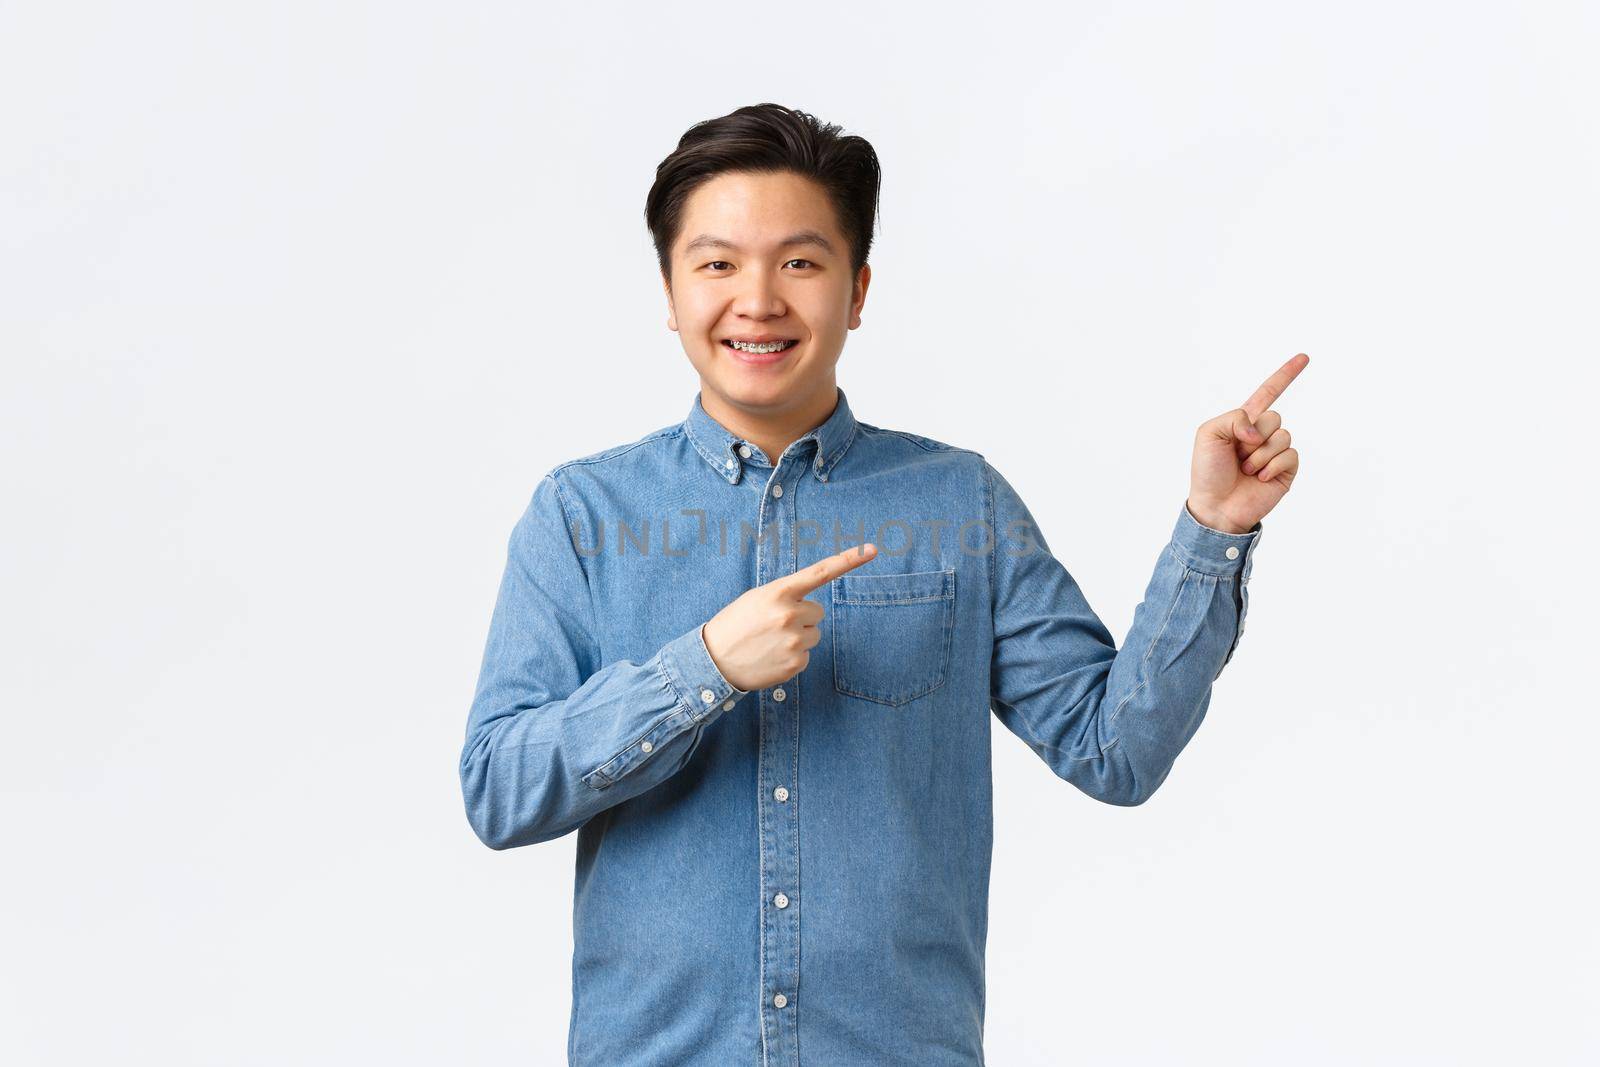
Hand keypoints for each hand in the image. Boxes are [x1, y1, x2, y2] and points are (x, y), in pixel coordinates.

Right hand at [702, 542, 879, 691]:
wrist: (713, 661)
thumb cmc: (735, 625)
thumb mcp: (756, 599)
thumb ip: (785, 597)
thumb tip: (813, 610)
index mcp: (778, 592)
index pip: (820, 572)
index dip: (848, 560)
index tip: (872, 549)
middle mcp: (789, 614)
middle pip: (817, 612)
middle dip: (802, 617)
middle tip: (774, 625)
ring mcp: (794, 641)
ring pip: (814, 634)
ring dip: (798, 637)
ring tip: (770, 642)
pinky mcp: (795, 663)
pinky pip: (806, 655)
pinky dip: (791, 657)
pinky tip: (771, 657)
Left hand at [1187, 353, 1308, 533]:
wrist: (1216, 506)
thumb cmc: (1207, 471)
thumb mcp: (1208, 433)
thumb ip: (1234, 418)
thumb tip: (1260, 431)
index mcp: (1243, 421)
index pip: (1268, 392)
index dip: (1286, 375)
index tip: (1304, 357)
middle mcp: (1262, 434)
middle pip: (1274, 416)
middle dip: (1253, 436)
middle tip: (1237, 455)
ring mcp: (1276, 452)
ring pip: (1283, 436)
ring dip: (1260, 454)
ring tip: (1246, 469)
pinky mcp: (1286, 470)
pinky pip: (1290, 454)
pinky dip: (1272, 465)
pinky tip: (1259, 478)